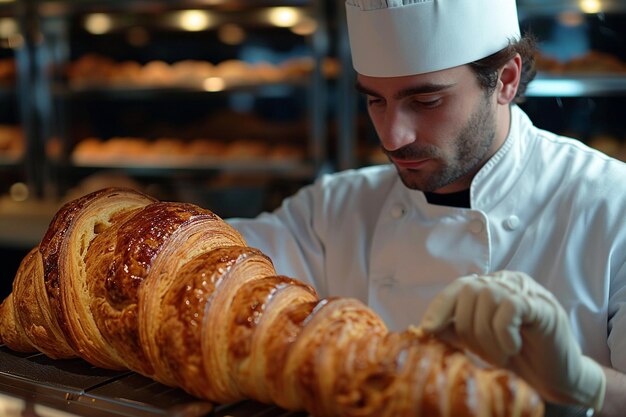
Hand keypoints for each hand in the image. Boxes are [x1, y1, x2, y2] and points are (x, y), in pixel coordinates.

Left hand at [420, 270, 605, 409]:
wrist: (558, 378)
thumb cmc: (518, 359)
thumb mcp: (479, 342)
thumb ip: (455, 329)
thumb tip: (423, 327)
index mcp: (491, 288)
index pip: (458, 287)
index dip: (439, 307)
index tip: (428, 330)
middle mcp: (507, 283)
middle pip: (469, 290)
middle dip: (467, 327)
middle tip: (481, 354)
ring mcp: (527, 291)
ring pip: (488, 297)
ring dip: (486, 335)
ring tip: (500, 356)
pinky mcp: (543, 307)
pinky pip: (511, 307)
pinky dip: (504, 332)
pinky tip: (512, 348)